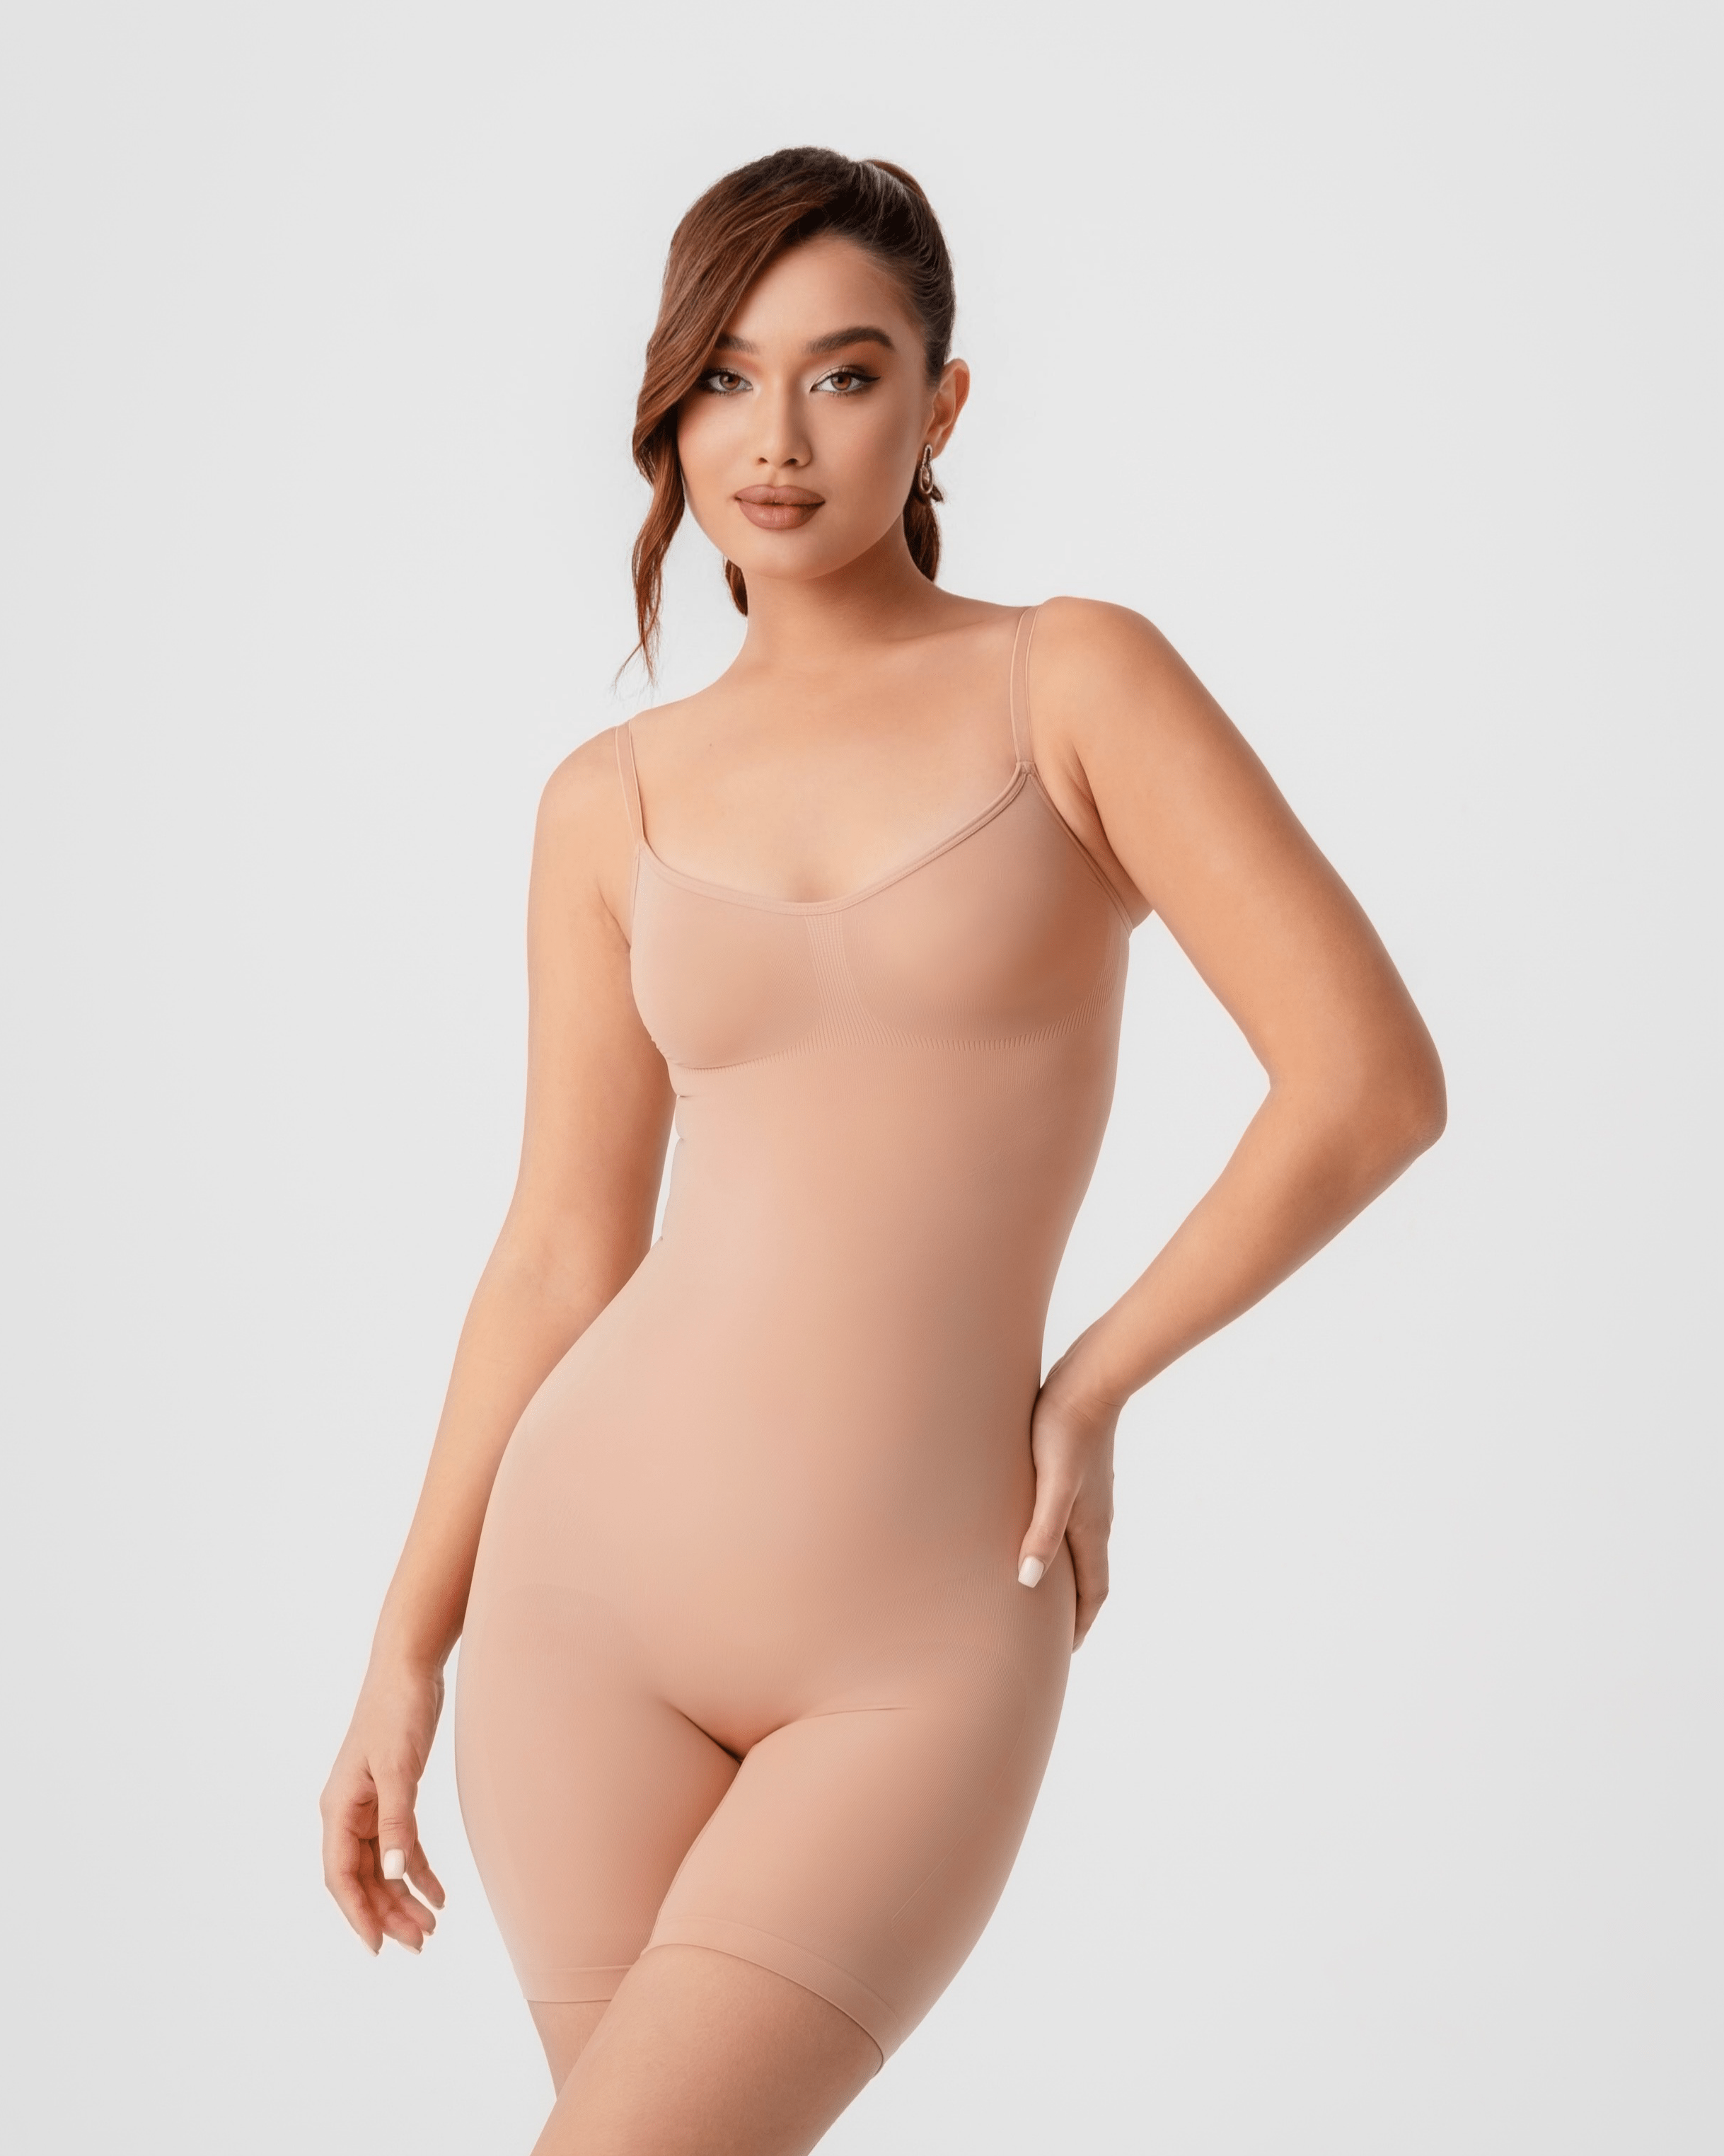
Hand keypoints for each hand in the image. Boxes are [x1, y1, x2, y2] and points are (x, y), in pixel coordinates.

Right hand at [320, 1658, 447, 1954]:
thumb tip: (394, 1873)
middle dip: (388, 1913)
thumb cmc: (397, 1712)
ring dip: (404, 1896)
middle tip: (420, 1943)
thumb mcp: (399, 1768)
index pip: (341, 1876)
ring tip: (432, 1927)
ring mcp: (370, 1805)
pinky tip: (439, 1892)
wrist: (409, 1669)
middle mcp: (348, 1812)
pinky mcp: (393, 1795)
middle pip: (363, 1878)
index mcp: (339, 1808)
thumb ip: (397, 1821)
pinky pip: (402, 1844)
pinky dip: (418, 1869)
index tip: (377, 1947)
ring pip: (383, 1866)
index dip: (357, 1914)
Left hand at [1016, 1345, 1121, 1648]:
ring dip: (1068, 1577)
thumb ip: (1042, 1530)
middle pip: (1089, 1576)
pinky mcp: (1078, 1473)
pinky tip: (1039, 1532)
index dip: (1080, 1624)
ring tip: (1043, 1592)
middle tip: (1051, 1636)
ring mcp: (1090, 1495)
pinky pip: (1072, 1522)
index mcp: (1091, 1527)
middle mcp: (1096, 1517)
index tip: (1065, 1652)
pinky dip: (1061, 1543)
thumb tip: (1028, 1582)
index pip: (1093, 1591)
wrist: (1089, 1378)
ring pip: (1081, 1549)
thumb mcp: (1052, 1483)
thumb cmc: (1064, 1429)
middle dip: (1075, 1609)